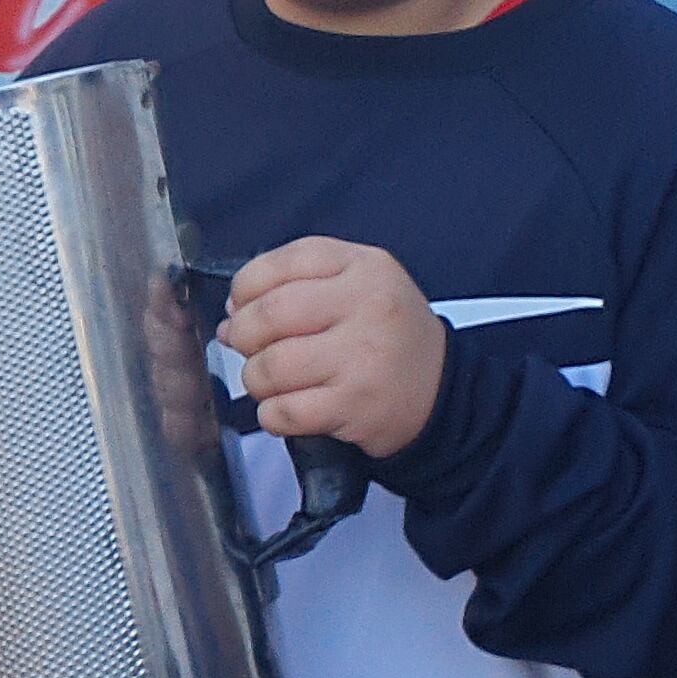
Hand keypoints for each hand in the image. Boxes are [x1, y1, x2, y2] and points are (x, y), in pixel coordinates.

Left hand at [218, 237, 447, 457]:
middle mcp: (367, 306)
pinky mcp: (355, 406)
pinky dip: (272, 414)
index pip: (282, 263)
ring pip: (270, 367)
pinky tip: (287, 408)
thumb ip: (297, 284)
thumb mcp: (359, 284)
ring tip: (272, 381)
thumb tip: (233, 316)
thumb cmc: (387, 335)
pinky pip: (283, 411)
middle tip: (250, 347)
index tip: (242, 305)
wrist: (443, 391)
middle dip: (244, 335)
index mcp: (365, 266)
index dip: (246, 287)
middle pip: (269, 315)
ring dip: (256, 379)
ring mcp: (362, 358)